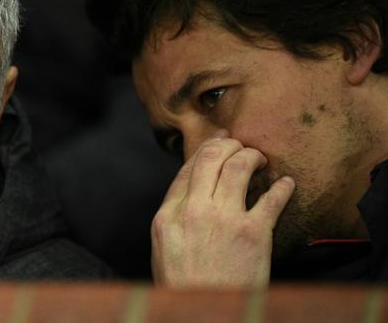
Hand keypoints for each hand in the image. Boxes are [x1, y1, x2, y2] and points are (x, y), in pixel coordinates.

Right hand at [150, 133, 294, 287]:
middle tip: (241, 146)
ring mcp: (224, 220)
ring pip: (239, 167)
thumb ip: (174, 216)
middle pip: (211, 159)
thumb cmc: (184, 286)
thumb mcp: (163, 246)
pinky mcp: (253, 234)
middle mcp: (194, 211)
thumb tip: (190, 191)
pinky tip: (286, 184)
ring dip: (252, 156)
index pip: (188, 169)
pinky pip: (271, 199)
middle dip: (229, 145)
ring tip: (261, 159)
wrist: (204, 314)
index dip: (206, 150)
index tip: (219, 143)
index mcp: (167, 215)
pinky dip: (281, 187)